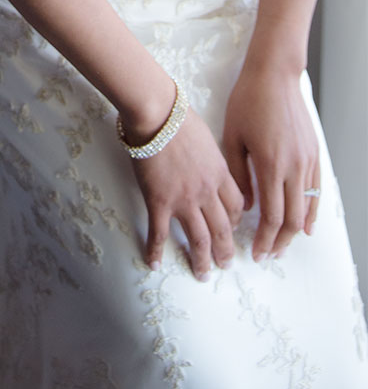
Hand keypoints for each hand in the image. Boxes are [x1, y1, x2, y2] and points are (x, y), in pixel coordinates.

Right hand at [129, 108, 243, 276]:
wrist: (156, 114)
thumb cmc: (179, 116)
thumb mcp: (205, 136)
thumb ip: (209, 154)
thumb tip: (203, 156)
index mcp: (220, 175)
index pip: (235, 207)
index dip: (235, 222)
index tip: (231, 230)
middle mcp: (207, 193)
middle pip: (222, 230)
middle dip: (225, 251)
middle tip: (225, 265)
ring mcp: (184, 200)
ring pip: (199, 238)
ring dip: (201, 259)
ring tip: (202, 274)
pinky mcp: (158, 201)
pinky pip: (159, 233)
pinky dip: (156, 251)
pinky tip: (154, 263)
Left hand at [221, 64, 320, 260]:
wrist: (275, 77)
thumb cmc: (247, 103)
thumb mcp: (232, 137)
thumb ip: (238, 175)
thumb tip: (246, 207)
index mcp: (271, 166)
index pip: (270, 215)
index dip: (264, 238)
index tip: (256, 253)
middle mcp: (294, 168)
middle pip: (291, 218)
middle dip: (280, 242)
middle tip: (268, 255)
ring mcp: (308, 162)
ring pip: (307, 208)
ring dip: (295, 230)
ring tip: (282, 244)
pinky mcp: (315, 155)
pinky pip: (316, 192)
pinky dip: (311, 211)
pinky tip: (305, 224)